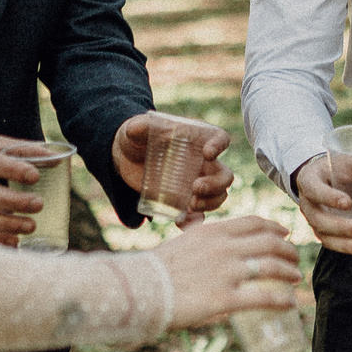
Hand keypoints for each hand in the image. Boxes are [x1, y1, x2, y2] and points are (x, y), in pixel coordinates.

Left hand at [112, 113, 234, 222]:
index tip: (208, 154)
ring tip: (191, 205)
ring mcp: (195, 183)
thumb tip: (136, 128)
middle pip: (224, 175)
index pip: (220, 138)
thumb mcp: (134, 130)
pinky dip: (194, 221)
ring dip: (210, 203)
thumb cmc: (136, 138)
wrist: (126, 159)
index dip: (220, 145)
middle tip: (195, 188)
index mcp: (197, 139)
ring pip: (218, 196)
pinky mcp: (184, 201)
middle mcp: (202, 163)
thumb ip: (136, 127)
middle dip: (216, 184)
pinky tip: (181, 223)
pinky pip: (197, 214)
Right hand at [156, 216, 304, 325]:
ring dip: (288, 272)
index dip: (275, 227)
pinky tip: (289, 304)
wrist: (139, 289)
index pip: (254, 222)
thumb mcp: (181, 242)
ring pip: (272, 267)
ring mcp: (226, 273)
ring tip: (295, 279)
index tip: (284, 233)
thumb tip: (204, 234)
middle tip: (294, 259)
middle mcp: (224, 248)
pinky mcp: (224, 299)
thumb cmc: (156, 269)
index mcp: (213, 232)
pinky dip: (281, 300)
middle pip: (270, 242)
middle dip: (288, 250)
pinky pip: (263, 297)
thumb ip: (199, 238)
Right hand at [292, 156, 351, 254]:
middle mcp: (308, 205)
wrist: (324, 179)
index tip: (348, 203)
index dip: (329, 198)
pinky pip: (336, 245)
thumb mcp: (346, 162)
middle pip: (320, 221)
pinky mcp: (325, 234)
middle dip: (342, 228)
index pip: (314, 191)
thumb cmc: (334, 170)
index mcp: (309, 182)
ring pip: (327, 238)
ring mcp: (315, 222)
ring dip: (348, 245)